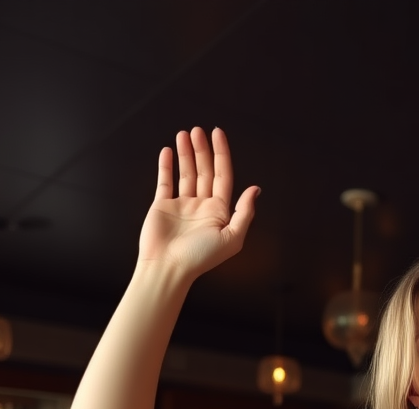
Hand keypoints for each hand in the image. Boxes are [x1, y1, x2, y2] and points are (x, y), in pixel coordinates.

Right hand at [137, 127, 259, 279]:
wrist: (169, 267)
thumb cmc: (201, 257)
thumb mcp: (232, 237)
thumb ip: (244, 213)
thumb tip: (255, 189)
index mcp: (220, 212)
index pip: (223, 176)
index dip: (222, 154)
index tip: (218, 134)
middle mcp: (202, 206)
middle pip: (205, 171)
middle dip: (203, 150)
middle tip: (198, 130)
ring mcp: (182, 205)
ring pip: (186, 173)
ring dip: (186, 154)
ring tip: (184, 134)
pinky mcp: (163, 206)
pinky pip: (165, 182)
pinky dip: (166, 166)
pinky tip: (167, 151)